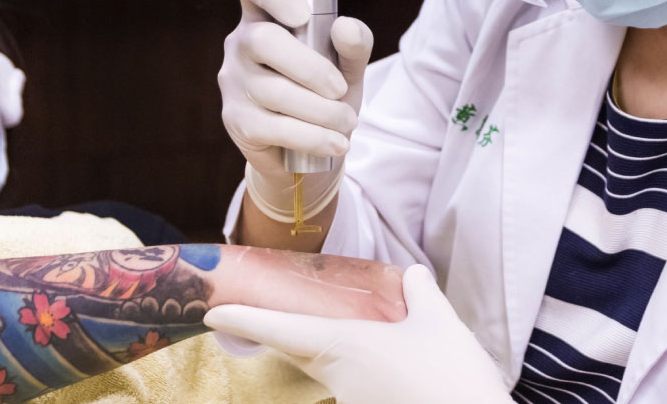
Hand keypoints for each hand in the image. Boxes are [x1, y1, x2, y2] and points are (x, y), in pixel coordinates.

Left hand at [204, 265, 513, 403]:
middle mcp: (339, 380)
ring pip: (334, 375)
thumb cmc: (452, 378)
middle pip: (302, 354)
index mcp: (346, 347)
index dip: (247, 319)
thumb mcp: (441, 325)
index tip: (214, 313)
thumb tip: (413, 274)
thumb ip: (422, 296)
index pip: (283, 331)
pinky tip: (397, 371)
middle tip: (269, 319)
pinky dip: (367, 376)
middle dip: (284, 336)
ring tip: (381, 343)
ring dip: (341, 358)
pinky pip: (359, 392)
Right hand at [218, 0, 373, 217]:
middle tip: (340, 90)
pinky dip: (314, 137)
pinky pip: (276, 127)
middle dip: (311, 68)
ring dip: (321, 110)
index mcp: (265, 15)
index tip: (302, 14)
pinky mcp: (236, 121)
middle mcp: (241, 43)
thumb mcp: (346, 65)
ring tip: (346, 121)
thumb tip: (346, 28)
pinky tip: (335, 142)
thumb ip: (354, 43)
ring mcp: (234, 82)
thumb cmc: (325, 92)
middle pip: (263, 40)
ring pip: (275, 90)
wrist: (309, 150)